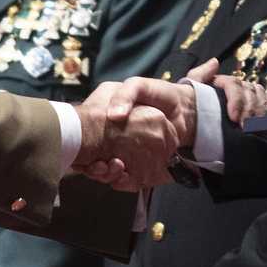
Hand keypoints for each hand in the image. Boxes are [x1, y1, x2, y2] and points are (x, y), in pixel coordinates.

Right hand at [78, 76, 195, 187]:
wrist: (185, 109)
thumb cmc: (159, 94)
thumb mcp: (139, 86)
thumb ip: (126, 96)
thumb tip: (113, 116)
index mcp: (105, 117)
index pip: (84, 135)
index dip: (81, 147)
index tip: (82, 153)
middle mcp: (110, 136)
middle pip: (92, 156)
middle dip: (93, 165)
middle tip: (99, 165)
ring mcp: (122, 152)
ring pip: (104, 169)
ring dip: (105, 173)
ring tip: (116, 167)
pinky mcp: (135, 165)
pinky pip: (122, 178)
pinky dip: (120, 180)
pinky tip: (125, 175)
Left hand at [189, 58, 266, 123]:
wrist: (194, 123)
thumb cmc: (193, 107)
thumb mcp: (191, 90)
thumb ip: (199, 75)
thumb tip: (215, 62)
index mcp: (222, 82)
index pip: (233, 84)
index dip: (236, 100)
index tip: (234, 118)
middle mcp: (236, 86)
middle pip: (249, 90)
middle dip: (249, 109)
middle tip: (245, 126)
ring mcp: (246, 94)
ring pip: (259, 94)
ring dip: (259, 108)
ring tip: (255, 124)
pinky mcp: (254, 104)